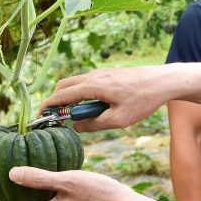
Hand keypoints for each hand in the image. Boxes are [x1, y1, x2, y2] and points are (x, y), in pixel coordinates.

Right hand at [40, 66, 168, 131]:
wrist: (162, 81)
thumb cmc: (142, 101)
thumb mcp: (118, 120)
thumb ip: (94, 125)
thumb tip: (77, 126)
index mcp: (93, 86)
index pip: (61, 95)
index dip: (47, 106)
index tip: (38, 117)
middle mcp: (94, 76)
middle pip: (64, 86)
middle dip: (56, 101)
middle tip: (55, 118)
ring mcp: (101, 73)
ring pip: (76, 83)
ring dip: (71, 98)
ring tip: (79, 116)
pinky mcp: (109, 74)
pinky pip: (87, 83)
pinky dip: (82, 94)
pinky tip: (94, 108)